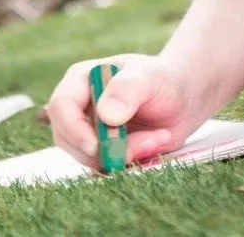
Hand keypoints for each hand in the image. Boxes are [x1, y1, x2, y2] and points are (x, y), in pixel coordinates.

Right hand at [44, 53, 201, 169]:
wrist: (183, 97)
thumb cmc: (163, 78)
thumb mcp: (150, 77)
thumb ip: (128, 90)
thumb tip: (105, 115)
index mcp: (81, 80)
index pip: (61, 107)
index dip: (73, 129)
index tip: (97, 146)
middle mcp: (80, 107)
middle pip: (69, 139)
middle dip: (105, 148)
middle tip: (144, 143)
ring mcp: (90, 131)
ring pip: (90, 158)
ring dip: (125, 155)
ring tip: (157, 137)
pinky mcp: (103, 151)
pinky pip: (107, 166)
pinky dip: (132, 162)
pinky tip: (155, 143)